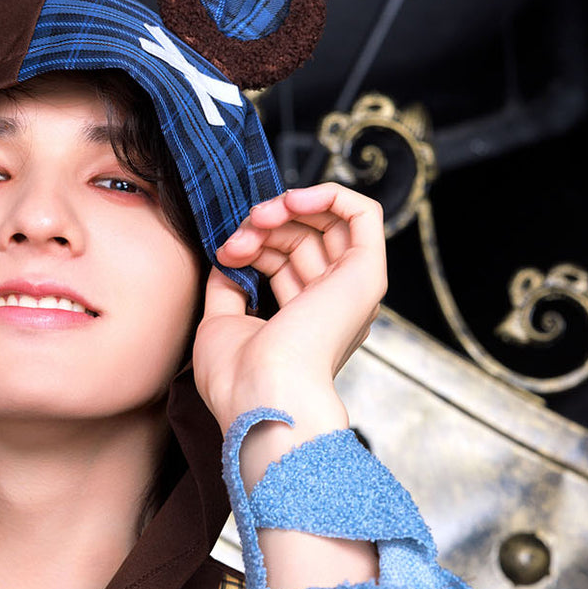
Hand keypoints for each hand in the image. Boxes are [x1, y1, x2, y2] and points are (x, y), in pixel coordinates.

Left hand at [192, 183, 385, 436]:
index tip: (225, 252)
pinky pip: (364, 213)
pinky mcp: (366, 274)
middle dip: (265, 226)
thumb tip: (229, 260)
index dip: (255, 243)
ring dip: (286, 209)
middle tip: (236, 237)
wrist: (260, 394)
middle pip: (305, 240)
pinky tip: (292, 200)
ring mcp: (351, 290)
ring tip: (255, 219)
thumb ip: (229, 289)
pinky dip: (329, 194)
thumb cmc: (238, 378)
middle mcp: (333, 305)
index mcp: (306, 321)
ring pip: (329, 223)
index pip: (287, 261)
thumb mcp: (221, 323)